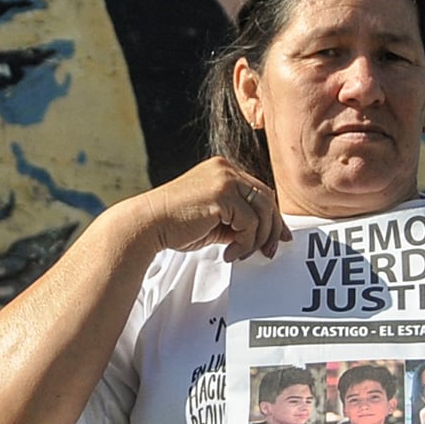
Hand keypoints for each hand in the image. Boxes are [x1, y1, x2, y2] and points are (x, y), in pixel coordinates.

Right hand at [128, 158, 289, 263]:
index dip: (271, 217)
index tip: (277, 238)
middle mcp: (225, 169)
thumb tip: (263, 234)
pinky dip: (244, 243)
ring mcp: (224, 179)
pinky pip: (250, 223)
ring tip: (241, 254)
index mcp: (222, 171)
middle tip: (269, 251)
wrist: (146, 225)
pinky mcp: (222, 194)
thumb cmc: (174, 225)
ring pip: (263, 210)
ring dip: (258, 238)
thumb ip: (237, 220)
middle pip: (266, 198)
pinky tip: (228, 253)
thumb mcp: (213, 219)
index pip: (259, 192)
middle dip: (272, 229)